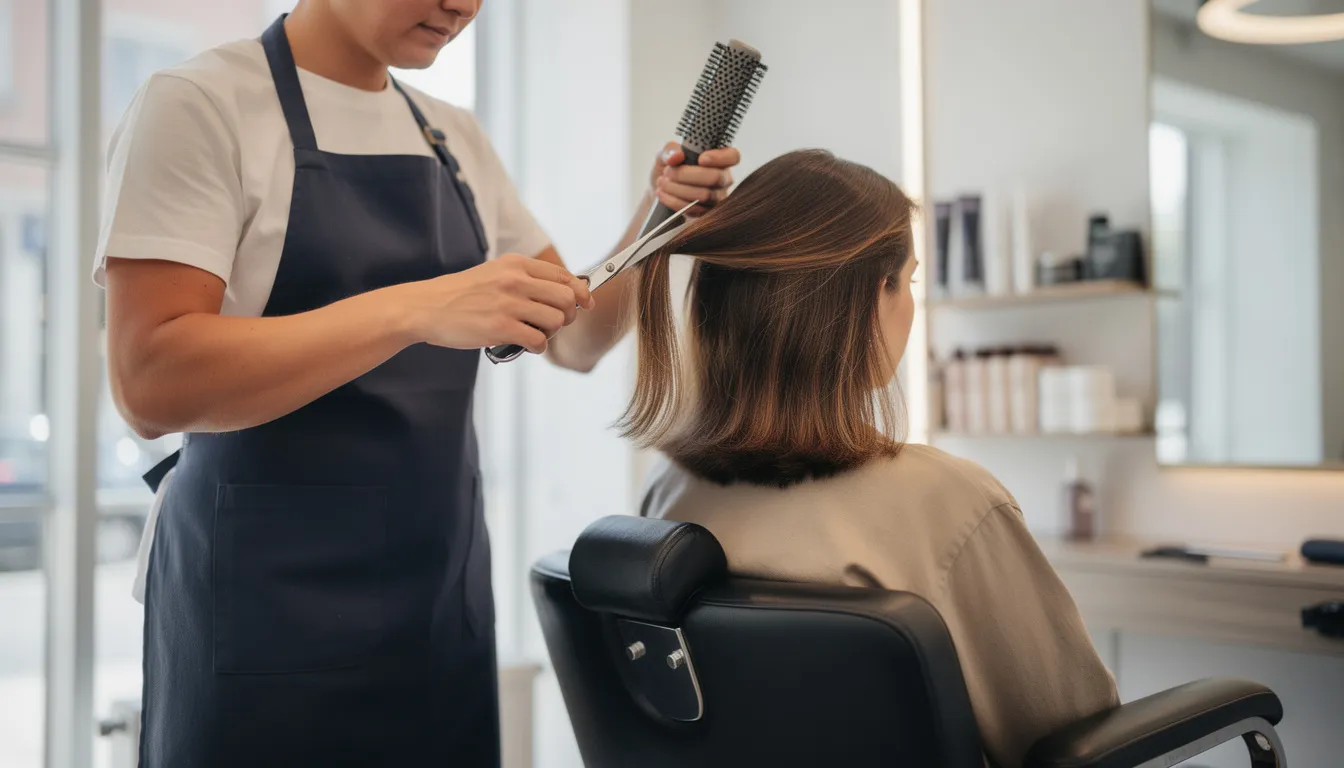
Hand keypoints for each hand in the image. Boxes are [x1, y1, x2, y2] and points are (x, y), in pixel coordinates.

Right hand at [397, 254, 594, 353]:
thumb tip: (565, 293)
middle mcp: (515, 280)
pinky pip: (539, 341)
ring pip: (556, 321)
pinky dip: (537, 347)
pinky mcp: (501, 328)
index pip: (564, 275)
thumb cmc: (460, 295)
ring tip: (534, 334)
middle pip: (567, 299)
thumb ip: (525, 280)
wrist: (426, 307)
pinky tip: (525, 344)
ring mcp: (508, 304)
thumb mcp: (494, 274)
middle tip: (553, 324)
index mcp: (516, 264)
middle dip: (568, 315)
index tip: (586, 303)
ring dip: (551, 333)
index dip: (581, 292)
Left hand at [650, 141, 739, 215]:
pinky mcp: (706, 213)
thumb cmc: (670, 167)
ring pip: (705, 195)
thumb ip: (671, 150)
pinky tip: (662, 193)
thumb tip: (675, 157)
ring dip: (678, 188)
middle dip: (687, 174)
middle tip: (668, 171)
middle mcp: (723, 178)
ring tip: (662, 182)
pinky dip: (675, 201)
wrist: (660, 189)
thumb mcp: (668, 153)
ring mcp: (717, 198)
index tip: (701, 158)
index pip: (733, 156)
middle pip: (716, 177)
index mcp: (719, 159)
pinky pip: (696, 210)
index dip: (720, 158)